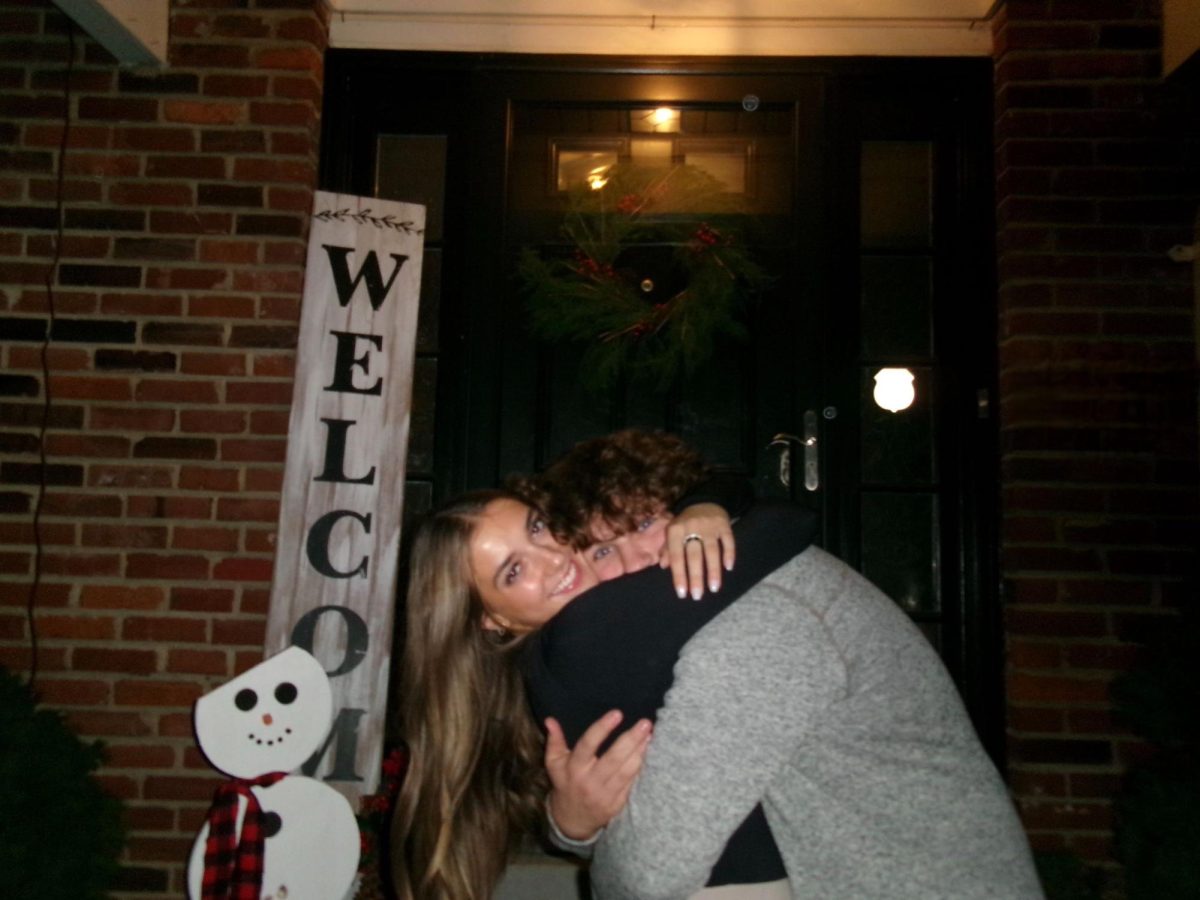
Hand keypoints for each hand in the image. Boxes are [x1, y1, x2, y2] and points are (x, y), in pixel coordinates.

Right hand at [544, 711, 651, 840]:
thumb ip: (554, 741)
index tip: (617, 713)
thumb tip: (550, 720)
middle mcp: (589, 781)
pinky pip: (631, 783)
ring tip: (648, 734)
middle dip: (631, 739)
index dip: (602, 728)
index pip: (588, 745)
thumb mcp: (554, 764)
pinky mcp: (617, 804)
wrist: (572, 821)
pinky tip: (646, 752)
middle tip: (644, 723)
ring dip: (639, 752)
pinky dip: (640, 766)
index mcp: (574, 768)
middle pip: (613, 758)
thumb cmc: (565, 784)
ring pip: (626, 771)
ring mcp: (604, 794)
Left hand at [661, 503, 734, 598]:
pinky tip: (728, 568)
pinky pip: (728, 541)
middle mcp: (691, 527)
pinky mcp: (724, 524)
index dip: (679, 575)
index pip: (676, 556)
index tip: (682, 593)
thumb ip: (668, 549)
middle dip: (695, 577)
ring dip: (713, 571)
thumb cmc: (685, 523)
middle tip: (697, 596)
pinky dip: (729, 554)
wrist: (705, 500)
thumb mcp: (673, 532)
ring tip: (714, 588)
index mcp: (675, 530)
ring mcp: (709, 525)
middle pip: (694, 556)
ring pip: (711, 551)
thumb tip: (664, 567)